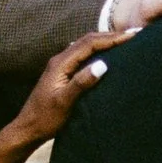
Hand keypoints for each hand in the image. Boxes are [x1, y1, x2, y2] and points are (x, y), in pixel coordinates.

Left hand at [9, 30, 127, 142]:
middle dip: (110, 36)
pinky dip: (97, 50)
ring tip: (124, 40)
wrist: (28, 129)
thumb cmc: (45, 118)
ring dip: (104, 41)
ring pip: (85, 46)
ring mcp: (60, 66)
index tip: (131, 36)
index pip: (89, 44)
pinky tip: (106, 54)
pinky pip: (83, 55)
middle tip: (134, 33)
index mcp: (61, 64)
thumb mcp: (64, 102)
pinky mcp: (63, 73)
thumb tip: (102, 65)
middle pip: (88, 40)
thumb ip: (81, 83)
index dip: (111, 39)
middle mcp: (60, 60)